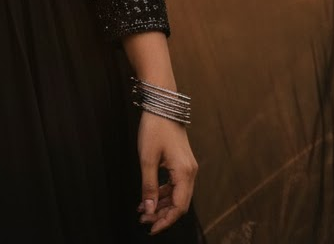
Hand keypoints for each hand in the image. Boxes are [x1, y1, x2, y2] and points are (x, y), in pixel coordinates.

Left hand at [135, 110, 197, 235]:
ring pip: (176, 194)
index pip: (179, 207)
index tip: (151, 228)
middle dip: (162, 214)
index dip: (165, 221)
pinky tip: (149, 195)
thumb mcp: (147, 158)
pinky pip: (175, 184)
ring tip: (143, 209)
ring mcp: (187, 167)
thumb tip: (149, 209)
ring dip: (161, 204)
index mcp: (184, 173)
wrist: (163, 104)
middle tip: (143, 219)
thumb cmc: (154, 128)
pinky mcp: (182, 162)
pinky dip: (163, 192)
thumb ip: (149, 186)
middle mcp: (190, 172)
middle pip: (179, 203)